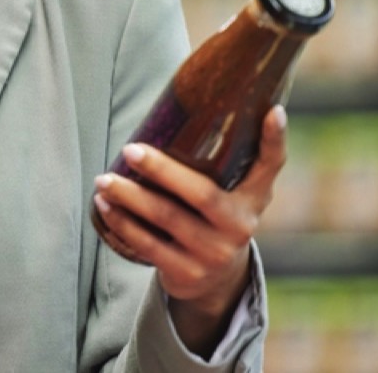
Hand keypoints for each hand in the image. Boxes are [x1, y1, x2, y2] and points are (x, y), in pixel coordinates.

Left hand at [91, 105, 287, 353]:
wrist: (215, 280)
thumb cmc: (215, 217)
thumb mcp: (233, 192)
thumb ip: (226, 156)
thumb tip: (197, 96)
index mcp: (254, 199)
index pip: (272, 165)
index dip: (275, 139)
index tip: (274, 111)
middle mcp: (240, 226)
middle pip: (201, 194)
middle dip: (162, 170)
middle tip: (129, 149)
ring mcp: (214, 253)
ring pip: (167, 219)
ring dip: (129, 197)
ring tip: (103, 179)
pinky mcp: (187, 273)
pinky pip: (149, 245)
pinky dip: (123, 223)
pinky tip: (105, 205)